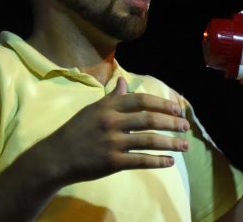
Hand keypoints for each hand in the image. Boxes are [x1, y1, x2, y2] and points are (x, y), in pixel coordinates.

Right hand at [35, 77, 189, 185]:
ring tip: (185, 146)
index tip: (178, 108)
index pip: (141, 100)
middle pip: (150, 119)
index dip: (162, 103)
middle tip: (186, 127)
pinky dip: (158, 161)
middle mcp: (112, 121)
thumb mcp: (92, 109)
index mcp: (108, 106)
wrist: (56, 156)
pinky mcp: (112, 162)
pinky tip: (170, 162)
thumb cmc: (76, 131)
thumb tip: (123, 81)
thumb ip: (112, 97)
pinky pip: (141, 160)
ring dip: (171, 143)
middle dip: (172, 123)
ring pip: (149, 140)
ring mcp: (113, 142)